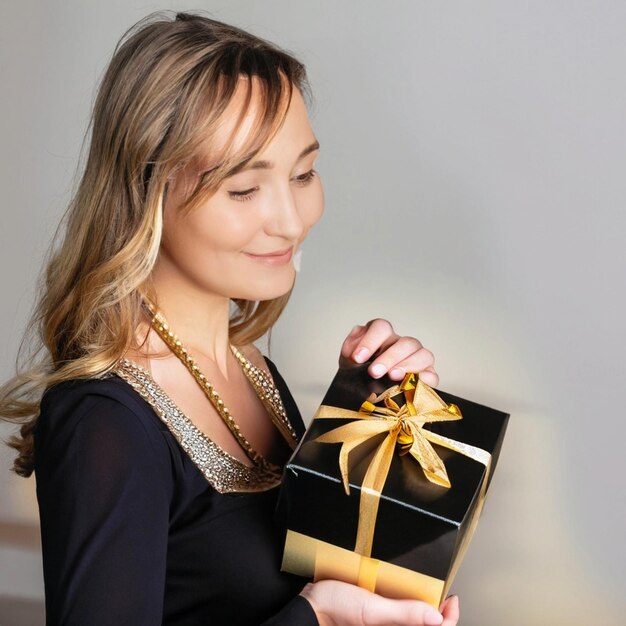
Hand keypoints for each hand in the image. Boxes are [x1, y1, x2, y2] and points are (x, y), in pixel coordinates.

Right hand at [300, 580, 459, 625]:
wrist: (311, 607)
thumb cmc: (335, 611)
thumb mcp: (372, 610)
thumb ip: (403, 614)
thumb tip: (436, 617)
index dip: (449, 619)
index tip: (452, 601)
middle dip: (439, 617)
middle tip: (447, 600)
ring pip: (413, 621)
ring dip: (425, 612)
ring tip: (432, 597)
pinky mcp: (378, 621)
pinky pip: (399, 617)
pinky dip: (408, 608)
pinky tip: (407, 597)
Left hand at [339, 318, 438, 386]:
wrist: (365, 398)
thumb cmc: (358, 377)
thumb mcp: (349, 363)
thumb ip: (350, 351)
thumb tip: (355, 351)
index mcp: (383, 337)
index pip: (382, 327)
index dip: (370, 341)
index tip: (357, 358)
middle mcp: (402, 345)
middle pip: (405, 342)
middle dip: (389, 357)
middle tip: (374, 372)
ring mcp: (417, 359)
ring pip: (423, 354)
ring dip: (407, 365)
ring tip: (393, 377)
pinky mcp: (427, 377)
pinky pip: (431, 376)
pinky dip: (423, 380)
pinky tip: (409, 386)